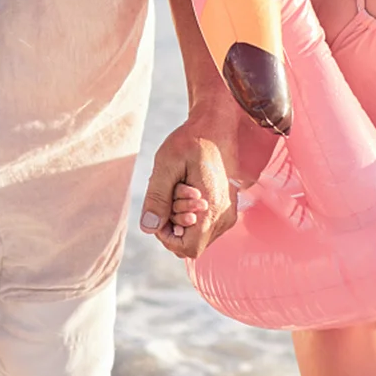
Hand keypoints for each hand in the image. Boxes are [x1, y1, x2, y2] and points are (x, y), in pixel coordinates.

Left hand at [140, 117, 237, 259]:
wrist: (215, 127)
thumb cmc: (190, 142)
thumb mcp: (166, 165)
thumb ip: (157, 197)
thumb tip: (148, 227)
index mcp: (212, 210)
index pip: (187, 248)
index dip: (166, 237)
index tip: (160, 211)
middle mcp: (224, 218)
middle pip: (191, 244)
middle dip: (172, 225)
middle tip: (172, 193)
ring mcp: (227, 215)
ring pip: (196, 236)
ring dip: (181, 219)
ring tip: (180, 188)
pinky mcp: (224, 210)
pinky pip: (202, 226)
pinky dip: (190, 214)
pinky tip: (188, 190)